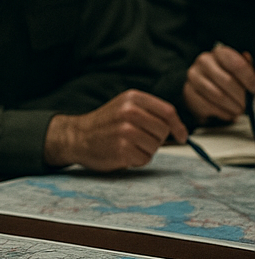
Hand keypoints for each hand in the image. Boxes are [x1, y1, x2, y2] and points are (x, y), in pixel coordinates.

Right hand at [44, 89, 187, 170]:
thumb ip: (149, 111)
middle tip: (139, 139)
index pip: (168, 112)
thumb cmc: (104, 124)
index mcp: (132, 98)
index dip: (178, 126)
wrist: (76, 137)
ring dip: (146, 150)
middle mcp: (129, 112)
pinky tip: (122, 153)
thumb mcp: (124, 106)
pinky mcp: (122, 149)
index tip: (182, 136)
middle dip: (157, 138)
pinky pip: (145, 159)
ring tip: (127, 145)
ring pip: (156, 146)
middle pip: (164, 130)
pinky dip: (136, 160)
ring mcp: (125, 131)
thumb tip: (179, 129)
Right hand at [183, 45, 254, 123]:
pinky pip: (208, 107)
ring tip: (239, 110)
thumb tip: (253, 72)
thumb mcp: (240, 72)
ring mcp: (193, 77)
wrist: (206, 91)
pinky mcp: (187, 92)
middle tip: (248, 104)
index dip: (250, 79)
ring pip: (218, 96)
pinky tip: (227, 113)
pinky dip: (222, 113)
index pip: (236, 64)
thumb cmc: (227, 79)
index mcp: (220, 53)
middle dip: (242, 97)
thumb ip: (247, 70)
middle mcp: (203, 62)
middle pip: (227, 81)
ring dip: (233, 107)